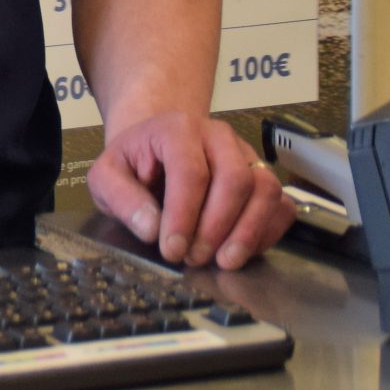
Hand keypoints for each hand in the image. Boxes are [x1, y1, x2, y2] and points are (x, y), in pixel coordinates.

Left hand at [88, 111, 294, 269]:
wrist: (157, 150)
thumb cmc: (134, 164)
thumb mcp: (107, 175)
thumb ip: (120, 198)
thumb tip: (151, 228)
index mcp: (177, 129)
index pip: (190, 172)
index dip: (183, 216)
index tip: (172, 250)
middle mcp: (219, 136)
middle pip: (235, 179)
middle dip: (215, 227)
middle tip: (193, 258)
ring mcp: (247, 154)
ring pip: (266, 190)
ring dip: (247, 232)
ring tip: (222, 261)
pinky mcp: (263, 176)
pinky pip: (282, 205)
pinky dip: (267, 233)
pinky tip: (242, 252)